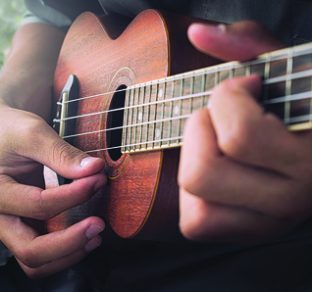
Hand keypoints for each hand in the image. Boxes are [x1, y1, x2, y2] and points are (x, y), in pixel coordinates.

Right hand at [0, 103, 105, 277]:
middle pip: (30, 250)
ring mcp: (10, 225)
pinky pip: (39, 252)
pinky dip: (63, 252)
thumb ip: (61, 154)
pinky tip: (84, 238)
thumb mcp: (32, 134)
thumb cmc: (10, 130)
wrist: (0, 134)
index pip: (39, 204)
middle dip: (70, 240)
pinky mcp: (23, 225)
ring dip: (68, 254)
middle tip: (98, 224)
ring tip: (95, 237)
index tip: (98, 178)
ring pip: (34, 261)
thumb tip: (94, 168)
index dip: (74, 195)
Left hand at [178, 21, 311, 241]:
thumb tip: (197, 33)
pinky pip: (195, 224)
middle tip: (220, 119)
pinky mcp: (246, 231)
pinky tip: (214, 172)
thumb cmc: (306, 105)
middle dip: (199, 131)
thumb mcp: (289, 69)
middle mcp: (290, 199)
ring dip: (194, 162)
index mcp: (310, 157)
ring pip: (194, 202)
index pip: (238, 134)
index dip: (227, 97)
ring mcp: (266, 222)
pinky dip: (193, 196)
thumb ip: (246, 45)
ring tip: (218, 146)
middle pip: (201, 174)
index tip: (245, 87)